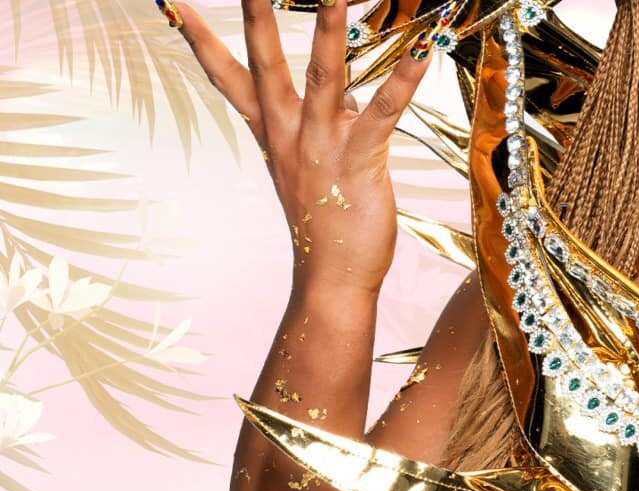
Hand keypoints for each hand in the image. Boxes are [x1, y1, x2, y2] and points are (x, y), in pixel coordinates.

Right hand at [172, 1, 437, 294]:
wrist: (333, 278)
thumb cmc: (328, 222)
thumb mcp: (315, 162)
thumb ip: (322, 122)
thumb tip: (338, 93)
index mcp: (272, 133)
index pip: (228, 77)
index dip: (202, 40)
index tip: (176, 4)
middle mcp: (289, 133)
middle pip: (264, 63)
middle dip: (256, 16)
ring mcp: (321, 146)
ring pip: (322, 75)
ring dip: (329, 29)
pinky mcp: (358, 160)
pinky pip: (383, 111)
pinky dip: (404, 80)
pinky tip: (424, 50)